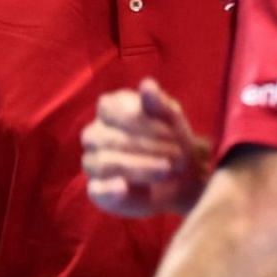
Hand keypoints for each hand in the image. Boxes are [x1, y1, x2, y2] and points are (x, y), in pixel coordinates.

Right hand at [82, 78, 211, 217]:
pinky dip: (109, 189)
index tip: (173, 133)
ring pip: (105, 163)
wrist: (183, 177)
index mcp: (109, 109)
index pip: (110, 110)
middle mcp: (95, 134)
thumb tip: (148, 85)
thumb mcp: (173, 119)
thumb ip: (160, 103)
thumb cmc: (173, 140)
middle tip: (178, 155)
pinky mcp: (98, 190)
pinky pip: (97, 190)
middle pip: (109, 139)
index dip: (141, 122)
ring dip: (139, 167)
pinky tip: (125, 187)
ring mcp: (93, 162)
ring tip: (167, 170)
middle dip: (147, 147)